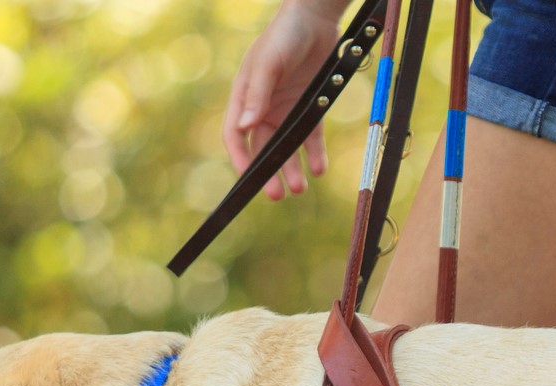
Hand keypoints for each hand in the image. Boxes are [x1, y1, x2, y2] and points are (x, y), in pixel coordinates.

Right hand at [223, 2, 344, 199]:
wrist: (315, 19)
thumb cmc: (283, 36)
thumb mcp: (268, 63)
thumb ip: (258, 95)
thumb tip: (246, 127)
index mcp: (245, 98)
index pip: (236, 136)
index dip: (241, 159)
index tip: (249, 180)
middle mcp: (263, 109)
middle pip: (263, 149)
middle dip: (269, 173)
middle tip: (276, 195)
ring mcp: (286, 110)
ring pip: (287, 148)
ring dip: (292, 169)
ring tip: (300, 188)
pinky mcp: (309, 108)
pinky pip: (311, 137)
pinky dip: (315, 154)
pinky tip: (319, 169)